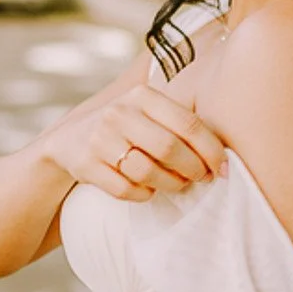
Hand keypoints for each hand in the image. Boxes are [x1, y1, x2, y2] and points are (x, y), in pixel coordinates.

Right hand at [44, 84, 227, 202]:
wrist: (69, 142)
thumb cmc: (126, 129)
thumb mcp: (147, 113)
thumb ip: (179, 125)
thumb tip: (223, 160)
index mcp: (142, 96)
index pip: (188, 123)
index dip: (211, 150)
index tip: (223, 169)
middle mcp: (119, 113)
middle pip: (170, 149)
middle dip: (193, 169)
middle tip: (201, 178)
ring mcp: (100, 139)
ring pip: (148, 172)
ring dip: (170, 184)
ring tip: (177, 184)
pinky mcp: (86, 165)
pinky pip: (126, 190)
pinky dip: (144, 195)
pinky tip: (148, 190)